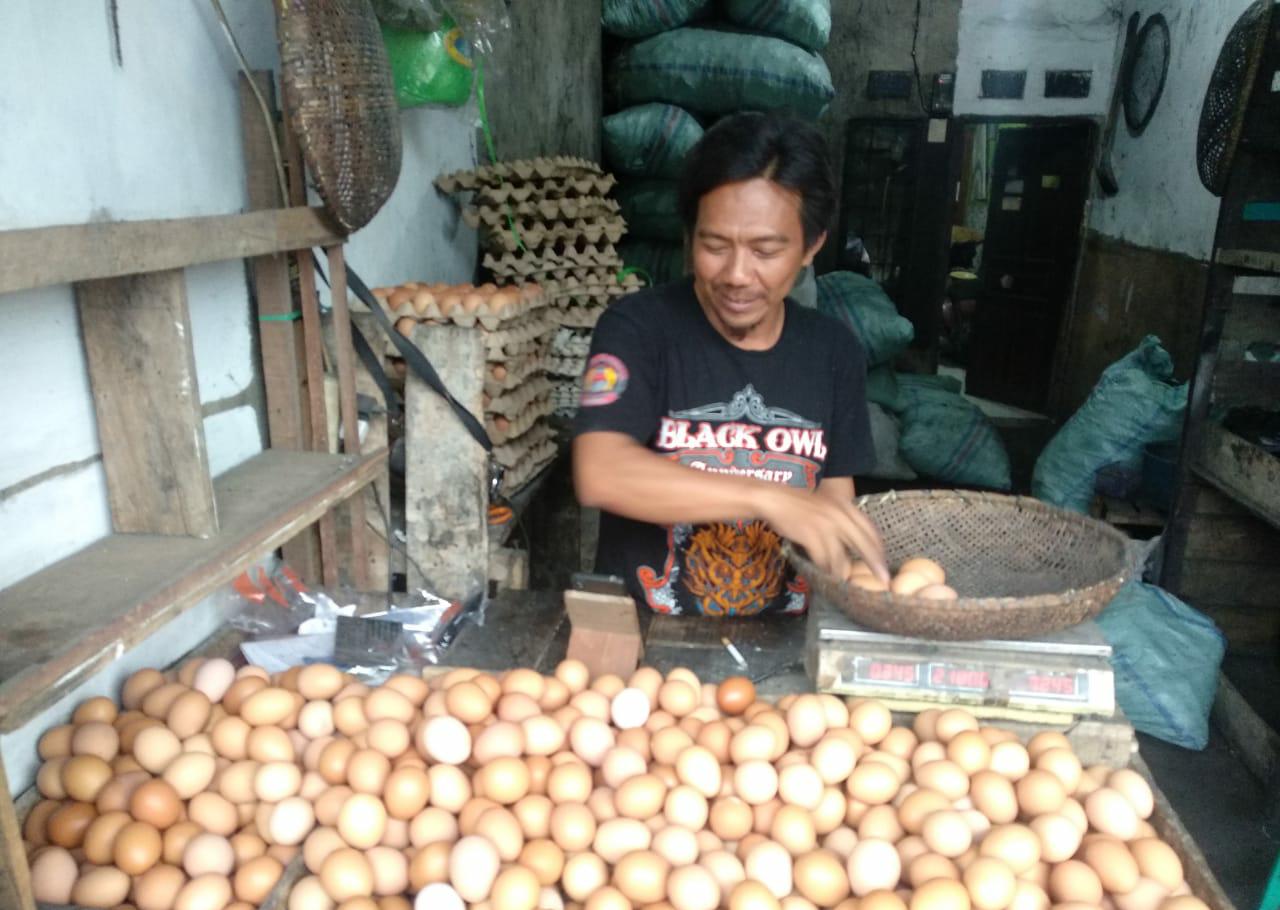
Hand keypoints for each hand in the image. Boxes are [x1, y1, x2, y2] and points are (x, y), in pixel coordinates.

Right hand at [758, 485, 889, 582]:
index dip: (879, 548)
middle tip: (883, 580)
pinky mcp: (811, 534)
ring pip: (841, 556)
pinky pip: (823, 559)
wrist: (774, 498)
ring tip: (844, 581)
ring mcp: (826, 524)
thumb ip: (841, 524)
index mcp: (846, 506)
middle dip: (874, 563)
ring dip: (843, 571)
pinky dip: (825, 569)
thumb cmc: (799, 504)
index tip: (884, 562)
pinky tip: (825, 575)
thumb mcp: (826, 508)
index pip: (870, 529)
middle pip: (863, 543)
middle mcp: (840, 514)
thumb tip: (853, 546)